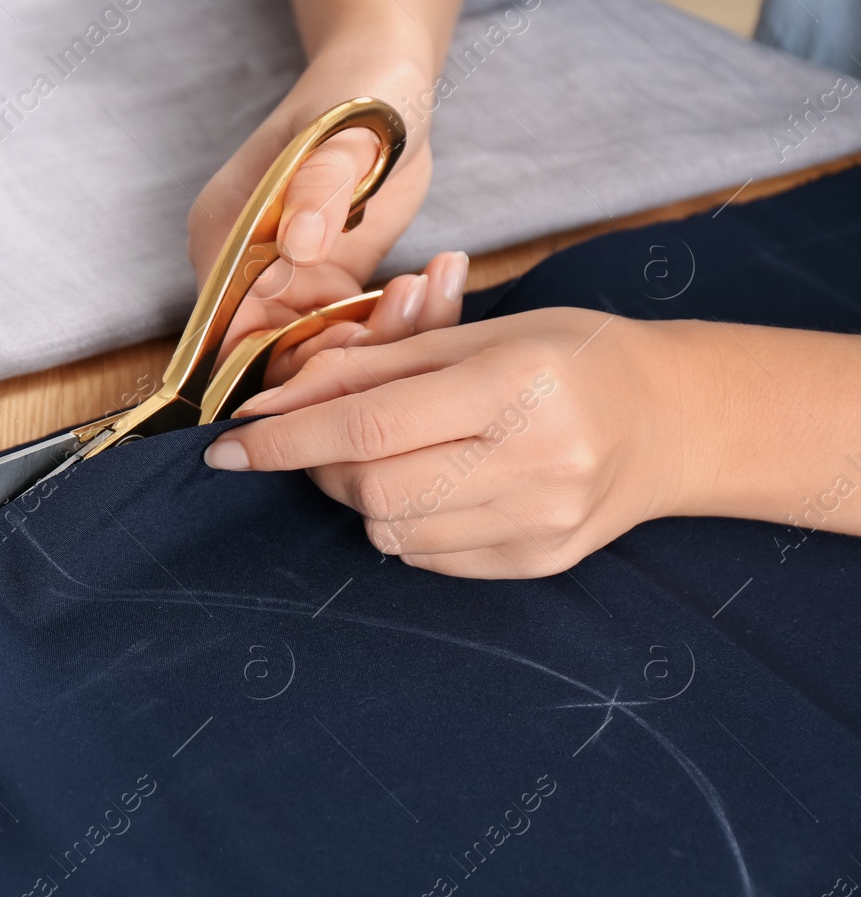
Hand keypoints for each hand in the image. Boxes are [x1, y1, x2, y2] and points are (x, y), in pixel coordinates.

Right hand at [188, 51, 463, 381]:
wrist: (392, 80)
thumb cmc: (361, 90)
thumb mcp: (345, 131)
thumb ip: (319, 187)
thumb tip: (296, 247)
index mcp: (224, 235)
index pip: (226, 329)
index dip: (277, 351)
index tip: (347, 336)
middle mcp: (248, 269)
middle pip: (272, 353)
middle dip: (338, 352)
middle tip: (402, 313)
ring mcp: (290, 280)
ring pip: (319, 350)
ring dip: (378, 337)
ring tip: (425, 287)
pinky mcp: (333, 285)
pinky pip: (354, 331)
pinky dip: (395, 323)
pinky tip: (432, 283)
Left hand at [201, 308, 699, 578]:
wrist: (669, 419)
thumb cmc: (566, 358)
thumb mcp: (475, 335)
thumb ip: (372, 367)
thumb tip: (275, 403)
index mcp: (515, 383)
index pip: (367, 427)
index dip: (284, 440)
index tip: (227, 448)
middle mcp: (536, 459)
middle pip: (372, 489)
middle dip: (320, 468)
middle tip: (317, 442)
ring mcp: (541, 521)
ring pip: (393, 532)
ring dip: (361, 497)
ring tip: (389, 458)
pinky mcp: (539, 561)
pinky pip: (429, 557)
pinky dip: (405, 525)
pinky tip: (433, 487)